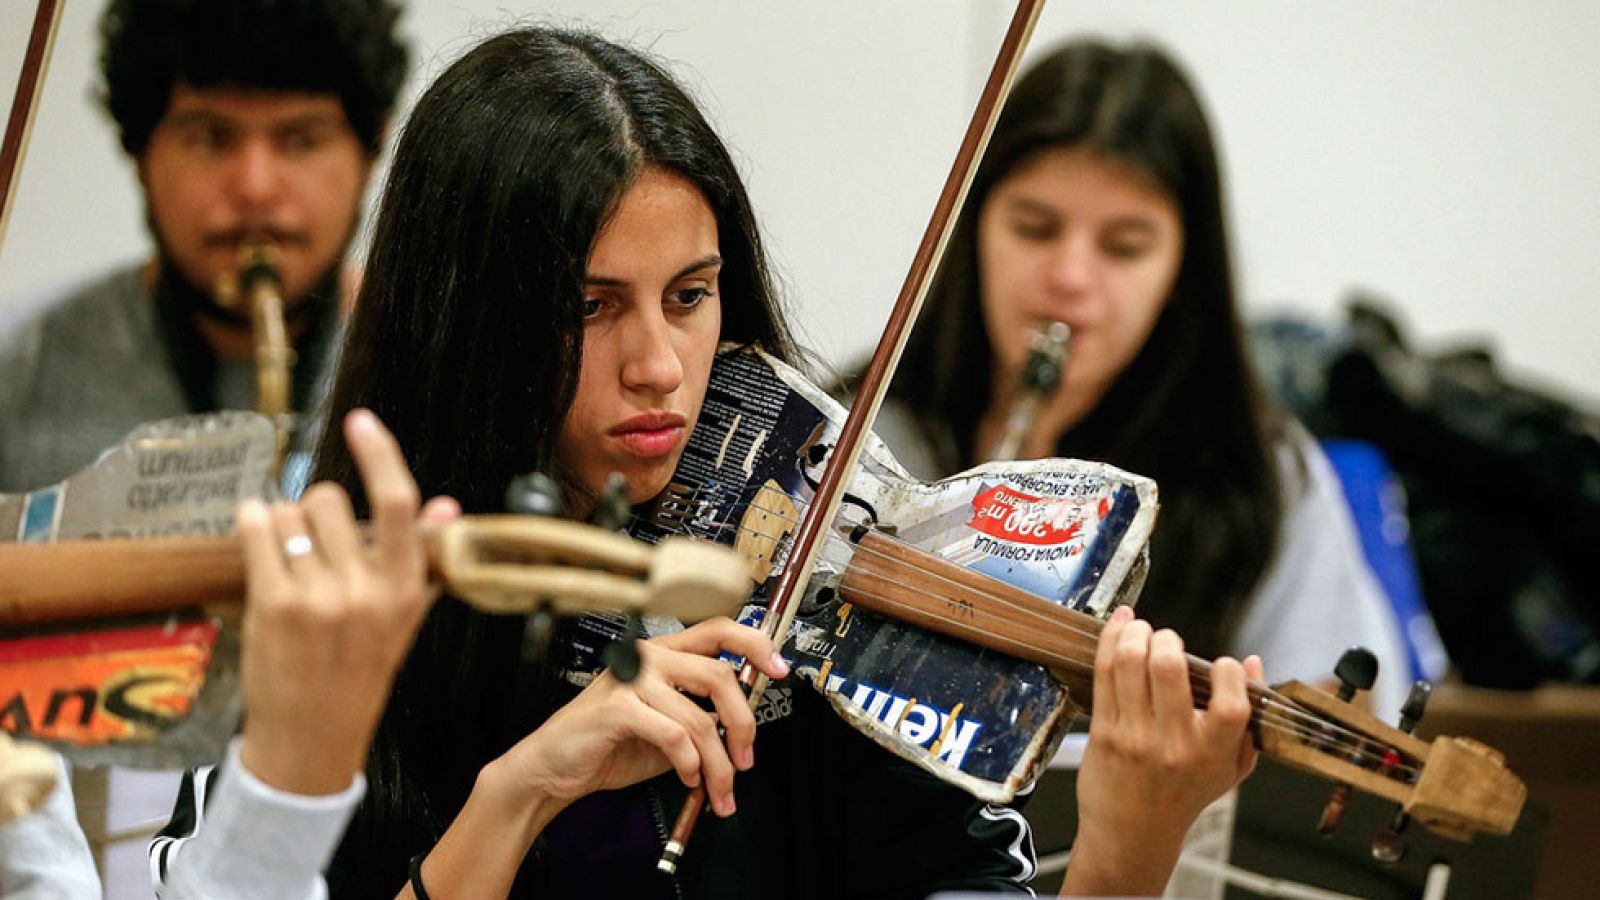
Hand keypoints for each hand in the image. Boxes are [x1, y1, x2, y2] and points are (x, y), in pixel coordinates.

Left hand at [237, 409, 460, 794]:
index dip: (380, 454)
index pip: (400, 504)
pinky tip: (259, 538)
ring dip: (282, 523)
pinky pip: (257, 528)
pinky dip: (253, 523)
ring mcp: (317, 597)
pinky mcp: (273, 604)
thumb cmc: (360, 672)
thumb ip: (425, 558)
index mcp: (405, 589)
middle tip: (315, 544)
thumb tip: (448, 505)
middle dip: (318, 511)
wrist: (313, 737)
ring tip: (289, 558)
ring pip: (289, 511)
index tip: (362, 421)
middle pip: (331, 499)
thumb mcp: (404, 617)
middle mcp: (365, 589)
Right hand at [487, 617, 789, 818]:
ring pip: (699, 716)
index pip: (718, 629)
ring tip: (717, 788)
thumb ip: (701, 716)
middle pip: (719, 675)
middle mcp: (649, 656)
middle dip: (743, 724)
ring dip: (717, 763)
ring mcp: (631, 678)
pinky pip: (674, 734)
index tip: (780, 669)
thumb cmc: (609, 744)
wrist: (554, 768)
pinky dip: (689, 763)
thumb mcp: (667, 728)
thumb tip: (742, 727)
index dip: (755, 644)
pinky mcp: (617, 707)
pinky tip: (687, 778)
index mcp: (664, 653)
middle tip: (746, 759)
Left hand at [1062, 606, 1260, 895]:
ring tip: (1140, 628)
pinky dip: (1110, 642)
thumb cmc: (1185, 795)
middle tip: (1167, 639)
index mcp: (1214, 750)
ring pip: (1131, 663)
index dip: (1226, 668)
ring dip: (1135, 632)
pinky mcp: (1103, 732)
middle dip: (1168, 639)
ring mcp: (1135, 735)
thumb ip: (1249, 719)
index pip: (1231, 696)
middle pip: (1169, 666)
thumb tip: (1251, 662)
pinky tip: (1118, 627)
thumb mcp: (1231, 768)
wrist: (1133, 834)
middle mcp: (1175, 741)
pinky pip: (1105, 675)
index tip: (1218, 666)